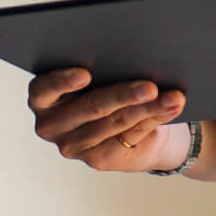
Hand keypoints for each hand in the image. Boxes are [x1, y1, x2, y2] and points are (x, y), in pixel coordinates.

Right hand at [28, 68, 186, 172]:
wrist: (127, 122)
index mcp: (43, 98)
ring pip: (116, 122)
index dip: (62, 81)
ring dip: (148, 108)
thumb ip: (108, 67)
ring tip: (173, 97)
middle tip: (150, 87)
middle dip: (123, 94)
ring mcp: (73, 146)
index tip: (86, 74)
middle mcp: (52, 125)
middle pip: (90, 106)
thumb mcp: (103, 73)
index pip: (43, 89)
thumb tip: (138, 55)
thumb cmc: (109, 84)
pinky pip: (130, 135)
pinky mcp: (98, 159)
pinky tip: (172, 107)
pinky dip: (155, 117)